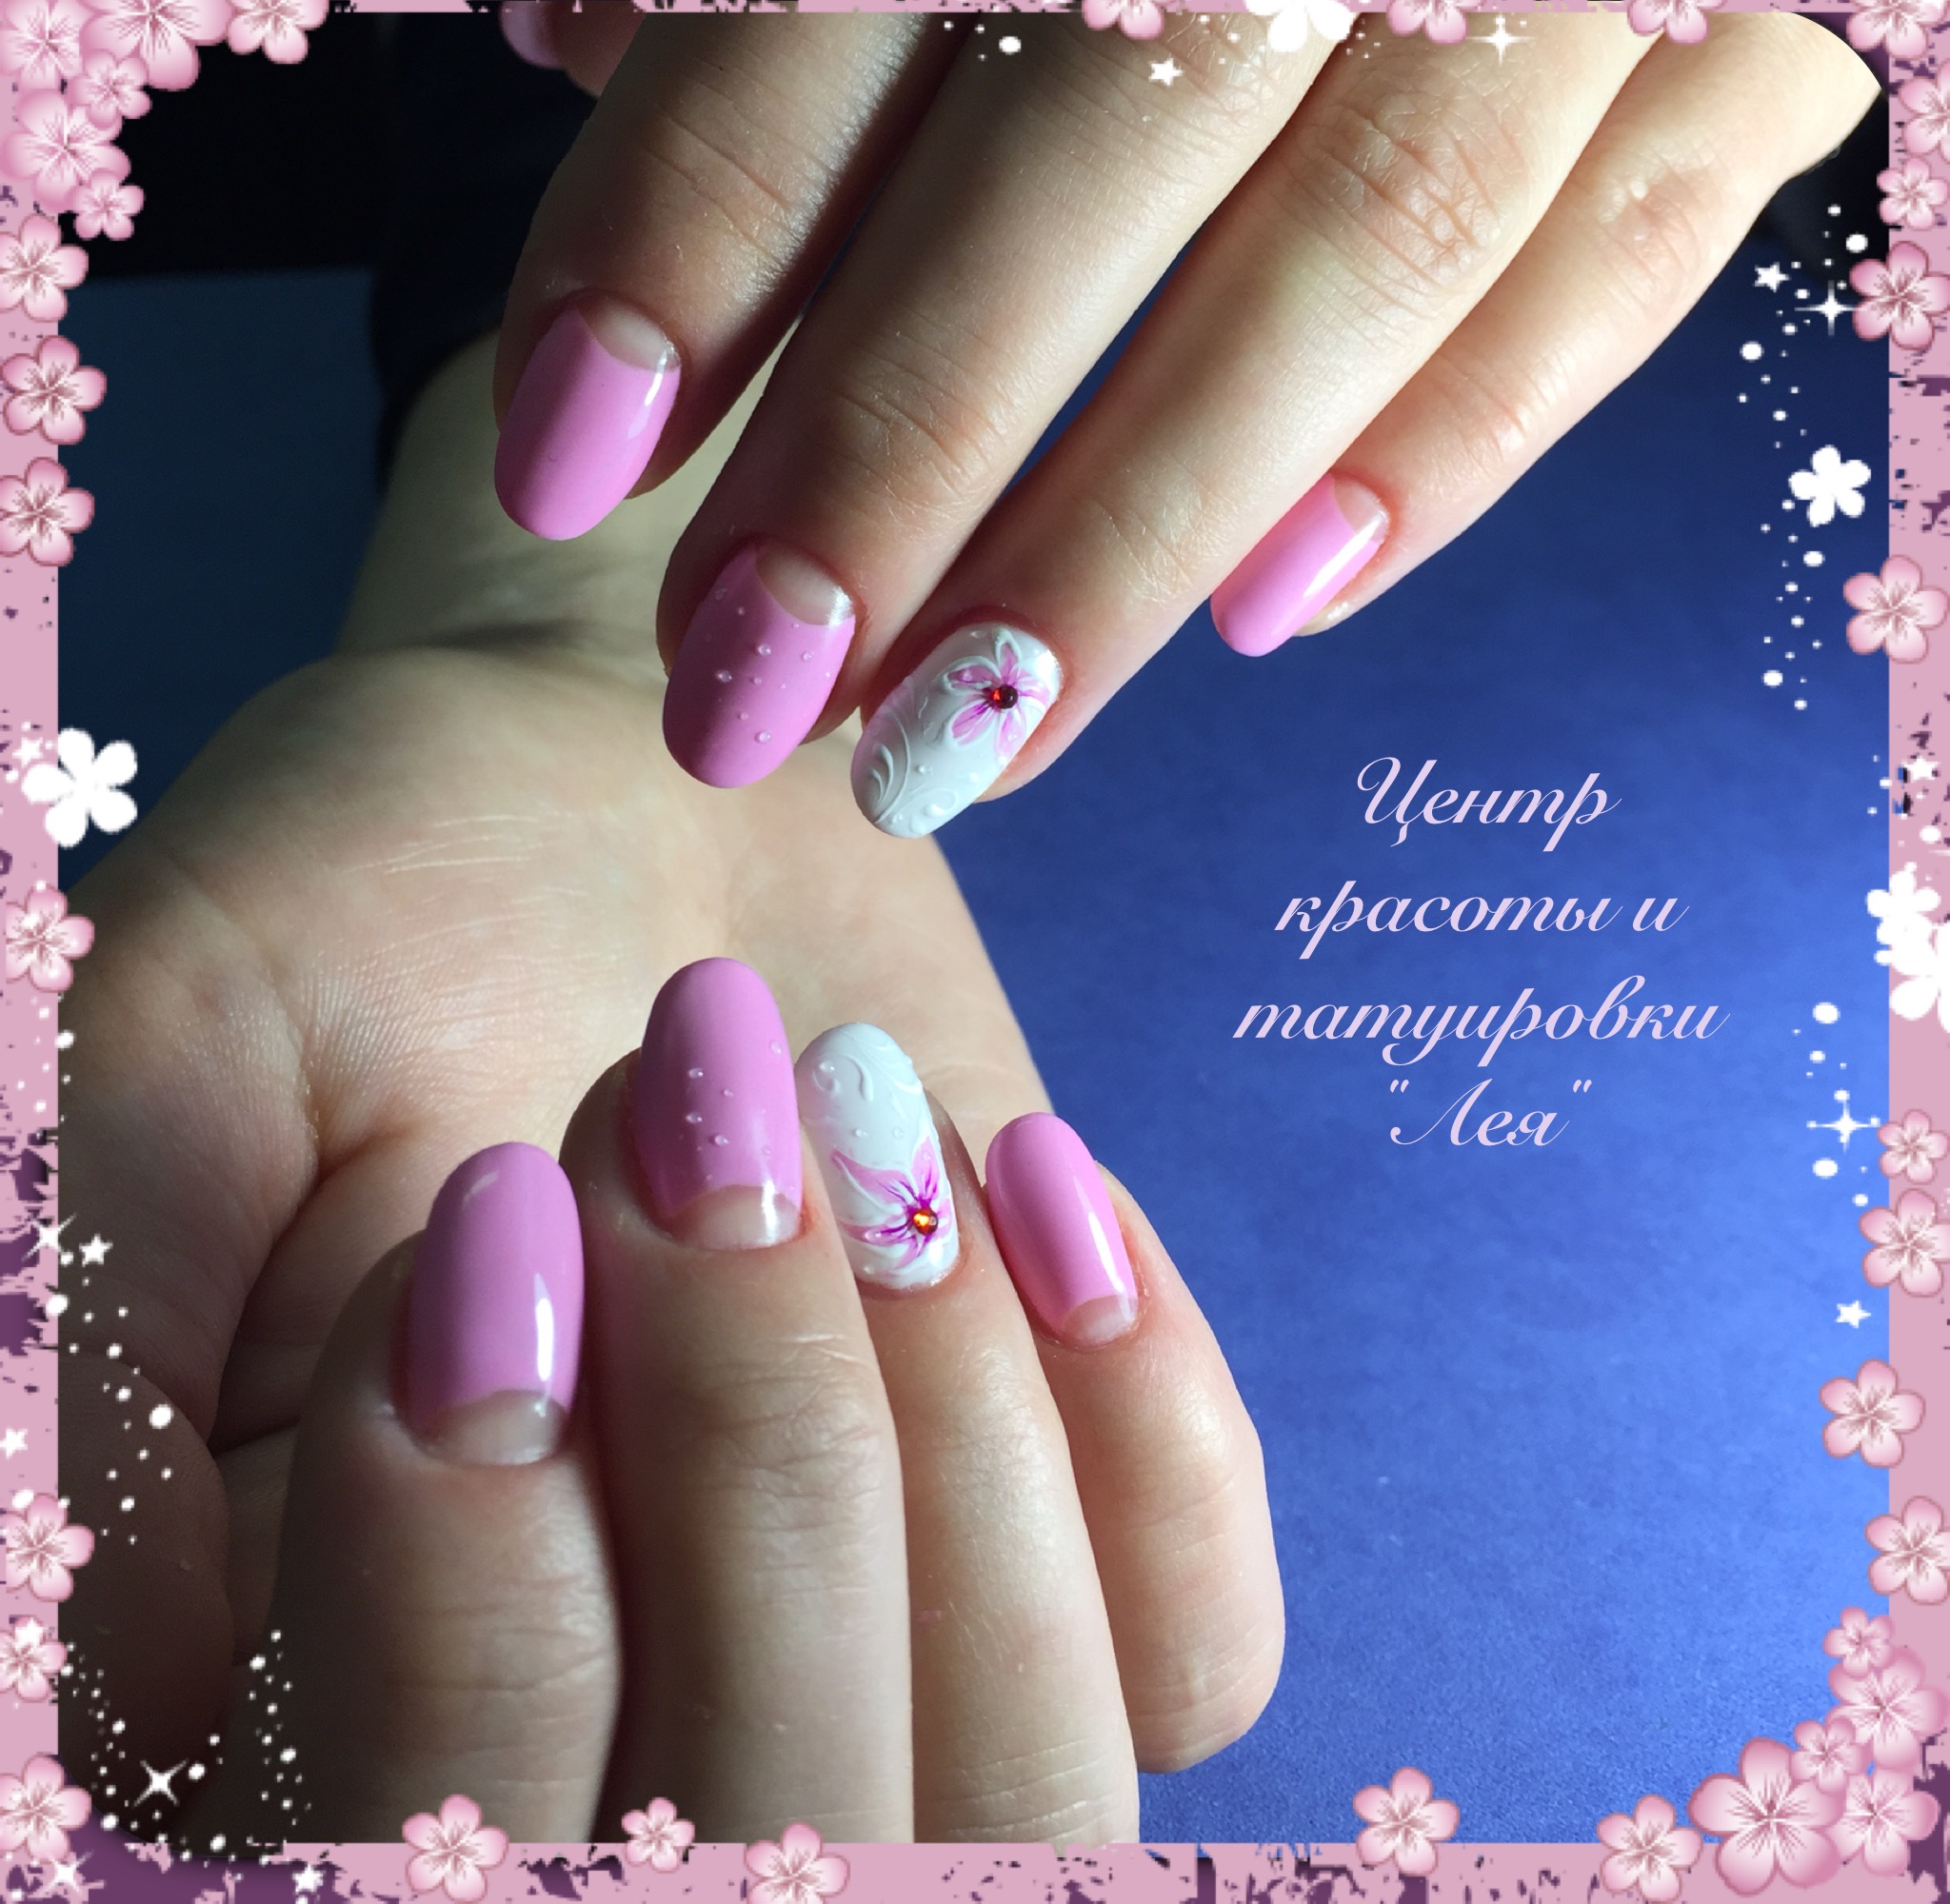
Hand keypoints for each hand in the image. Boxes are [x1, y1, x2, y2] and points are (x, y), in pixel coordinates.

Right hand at [62, 339, 1280, 1844]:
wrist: (610, 809)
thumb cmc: (359, 931)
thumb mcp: (158, 1096)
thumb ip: (110, 1410)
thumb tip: (165, 1700)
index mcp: (335, 1708)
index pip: (447, 1821)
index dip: (481, 1565)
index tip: (494, 1207)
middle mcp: (627, 1770)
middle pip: (778, 1822)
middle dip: (756, 1441)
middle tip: (709, 1112)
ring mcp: (882, 1696)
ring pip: (1016, 1780)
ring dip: (955, 1418)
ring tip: (858, 1109)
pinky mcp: (1068, 1581)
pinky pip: (1194, 1644)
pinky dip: (1141, 1416)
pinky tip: (1024, 1175)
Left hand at [490, 8, 1872, 834]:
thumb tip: (563, 39)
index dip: (686, 238)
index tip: (560, 462)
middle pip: (1084, 167)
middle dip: (894, 458)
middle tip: (742, 694)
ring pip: (1350, 266)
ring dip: (1132, 539)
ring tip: (959, 743)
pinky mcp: (1752, 37)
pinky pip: (1610, 274)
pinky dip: (1444, 460)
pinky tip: (1275, 616)